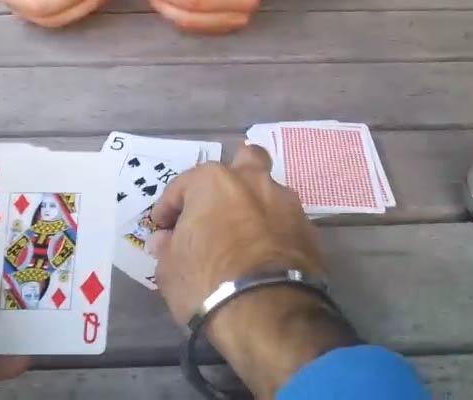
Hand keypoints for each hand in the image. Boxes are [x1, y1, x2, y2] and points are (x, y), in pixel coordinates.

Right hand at [149, 146, 354, 396]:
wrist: (268, 311)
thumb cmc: (207, 282)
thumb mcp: (170, 269)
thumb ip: (167, 247)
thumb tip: (166, 239)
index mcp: (212, 181)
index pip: (182, 186)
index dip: (168, 207)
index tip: (162, 227)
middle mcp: (253, 180)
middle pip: (244, 161)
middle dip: (231, 177)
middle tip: (216, 205)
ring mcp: (286, 202)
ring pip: (268, 191)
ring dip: (255, 205)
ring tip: (242, 234)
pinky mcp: (309, 229)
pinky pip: (284, 221)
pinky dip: (274, 231)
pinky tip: (264, 253)